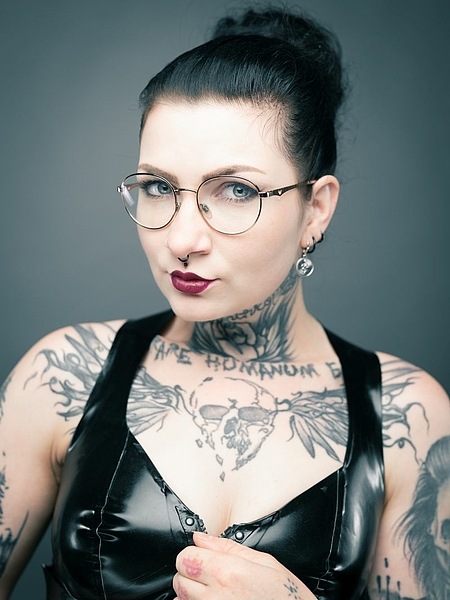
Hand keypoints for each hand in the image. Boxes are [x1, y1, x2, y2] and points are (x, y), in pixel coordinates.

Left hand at [173, 531, 316, 599]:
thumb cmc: (286, 597)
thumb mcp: (265, 563)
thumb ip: (228, 548)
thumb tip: (201, 538)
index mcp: (229, 573)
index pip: (186, 557)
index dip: (193, 554)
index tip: (202, 557)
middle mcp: (216, 597)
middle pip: (180, 579)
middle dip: (191, 574)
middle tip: (210, 576)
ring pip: (182, 599)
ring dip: (193, 593)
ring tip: (216, 592)